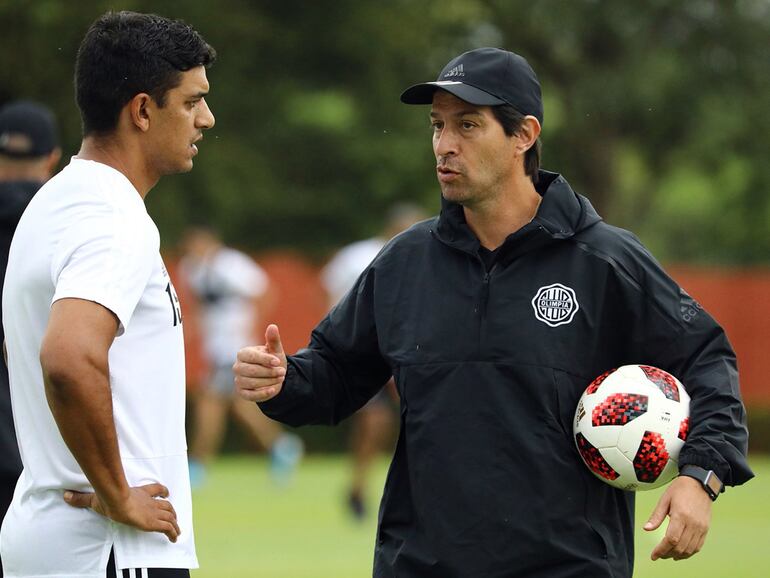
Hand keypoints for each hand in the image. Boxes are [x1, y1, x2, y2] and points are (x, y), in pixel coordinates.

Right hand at [64, 483, 179, 542]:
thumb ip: (82, 499)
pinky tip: (175, 538)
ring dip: (175, 522)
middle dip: (171, 510)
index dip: (162, 491)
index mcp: (139, 494)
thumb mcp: (94, 499)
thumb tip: (66, 496)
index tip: (166, 494)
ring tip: (177, 530)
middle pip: (166, 505)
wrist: (117, 501)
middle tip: (174, 516)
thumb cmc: (108, 499)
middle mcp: (149, 502)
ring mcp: (153, 512)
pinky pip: (168, 528)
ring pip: (170, 515)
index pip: (156, 490)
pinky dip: (173, 533)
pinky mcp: (154, 522)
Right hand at [233, 324, 286, 401]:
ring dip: (269, 381)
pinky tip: (273, 390)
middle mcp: (237, 367)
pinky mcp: (242, 392)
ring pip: (252, 383)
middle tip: (283, 372)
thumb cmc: (273, 361)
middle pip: (251, 371)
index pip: (251, 356)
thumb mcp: (275, 350)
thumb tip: (272, 326)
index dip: (265, 359)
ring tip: (281, 378)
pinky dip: (263, 393)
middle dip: (269, 372)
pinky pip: (250, 395)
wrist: (274, 377)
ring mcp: (238, 380)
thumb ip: (273, 340)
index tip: (278, 361)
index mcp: (243, 354)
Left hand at [644, 475, 711, 560]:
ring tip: (668, 555)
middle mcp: (693, 524)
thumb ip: (656, 516)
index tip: (654, 555)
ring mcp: (701, 528)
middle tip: (659, 555)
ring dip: (678, 555)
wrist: (700, 483)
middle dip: (667, 554)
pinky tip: (680, 552)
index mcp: (681, 515)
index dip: (661, 550)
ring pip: (690, 549)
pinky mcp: (705, 529)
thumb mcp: (664, 499)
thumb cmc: (680, 489)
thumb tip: (646, 529)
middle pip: (680, 547)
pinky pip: (698, 546)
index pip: (671, 539)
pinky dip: (689, 552)